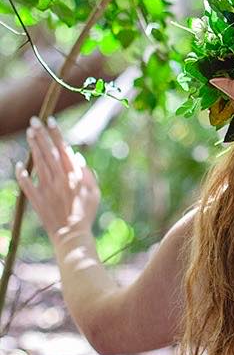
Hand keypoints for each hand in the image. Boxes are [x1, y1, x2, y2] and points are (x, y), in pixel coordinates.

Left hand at [15, 116, 100, 240]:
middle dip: (41, 135)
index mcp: (73, 176)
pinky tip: (19, 165)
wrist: (72, 234)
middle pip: (48, 152)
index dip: (56, 134)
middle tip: (34, 121)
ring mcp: (46, 189)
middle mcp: (58, 179)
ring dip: (33, 147)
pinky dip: (22, 175)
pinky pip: (27, 184)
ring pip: (38, 163)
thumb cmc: (86, 213)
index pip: (63, 149)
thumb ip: (87, 174)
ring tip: (28, 134)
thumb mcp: (94, 192)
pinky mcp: (37, 200)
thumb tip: (77, 157)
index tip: (51, 120)